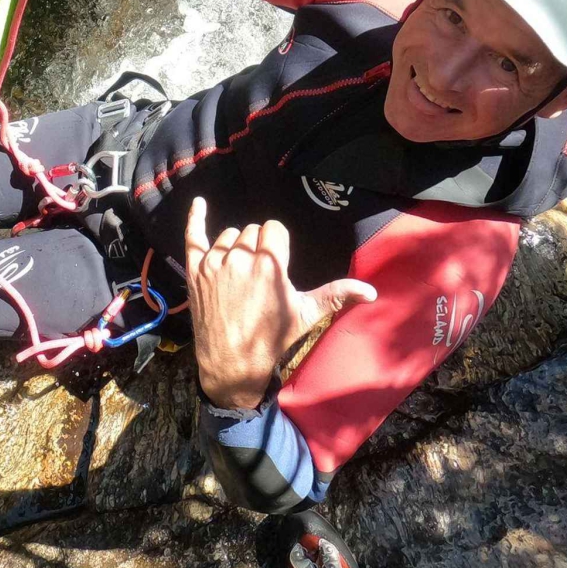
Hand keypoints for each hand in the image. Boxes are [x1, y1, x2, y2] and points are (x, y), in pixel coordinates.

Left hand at [183, 197, 375, 408]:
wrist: (232, 363)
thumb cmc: (271, 339)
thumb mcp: (306, 315)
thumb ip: (337, 295)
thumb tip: (372, 291)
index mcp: (269, 264)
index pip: (273, 228)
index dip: (277, 244)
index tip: (278, 263)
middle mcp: (240, 258)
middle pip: (252, 231)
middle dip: (259, 247)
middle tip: (260, 275)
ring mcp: (214, 264)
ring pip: (229, 236)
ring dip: (236, 247)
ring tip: (241, 274)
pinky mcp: (195, 272)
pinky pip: (194, 236)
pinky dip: (196, 218)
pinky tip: (200, 204)